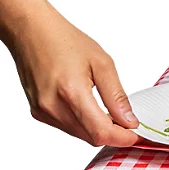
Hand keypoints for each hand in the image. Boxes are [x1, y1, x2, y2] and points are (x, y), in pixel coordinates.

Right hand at [8, 9, 139, 146]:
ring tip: (109, 112)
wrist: (32, 31)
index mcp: (71, 93)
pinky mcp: (38, 112)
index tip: (137, 134)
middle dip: (114, 134)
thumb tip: (129, 121)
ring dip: (98, 129)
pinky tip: (89, 108)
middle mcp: (53, 107)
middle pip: (92, 137)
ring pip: (80, 135)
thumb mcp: (102, 64)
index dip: (123, 138)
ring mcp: (43, 111)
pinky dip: (83, 124)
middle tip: (127, 122)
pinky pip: (67, 127)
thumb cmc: (64, 41)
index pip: (101, 132)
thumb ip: (117, 96)